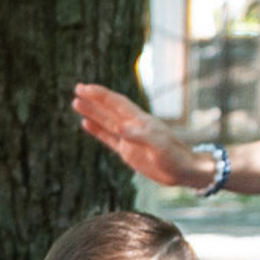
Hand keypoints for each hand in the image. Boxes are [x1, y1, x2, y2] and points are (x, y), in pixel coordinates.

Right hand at [72, 83, 209, 189]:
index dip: (100, 95)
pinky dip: (97, 130)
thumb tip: (119, 127)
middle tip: (77, 88)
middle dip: (94, 98)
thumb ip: (139, 136)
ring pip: (106, 121)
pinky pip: (109, 138)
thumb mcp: (158, 147)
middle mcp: (133, 126)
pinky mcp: (128, 152)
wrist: (183, 171)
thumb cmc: (174, 158)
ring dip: (92, 112)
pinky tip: (86, 124)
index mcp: (140, 120)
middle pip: (109, 108)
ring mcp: (130, 138)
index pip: (116, 103)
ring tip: (76, 103)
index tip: (84, 88)